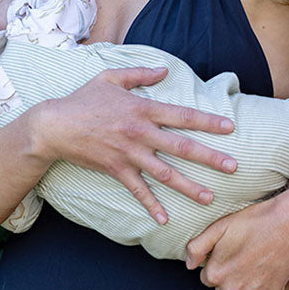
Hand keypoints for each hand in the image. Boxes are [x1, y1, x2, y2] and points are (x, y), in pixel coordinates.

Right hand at [31, 65, 237, 224]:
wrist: (54, 125)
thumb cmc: (83, 99)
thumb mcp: (111, 78)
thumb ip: (141, 73)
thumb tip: (165, 69)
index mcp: (143, 109)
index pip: (183, 116)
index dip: (209, 121)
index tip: (231, 127)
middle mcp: (141, 133)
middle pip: (182, 147)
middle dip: (210, 158)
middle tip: (234, 167)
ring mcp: (129, 154)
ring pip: (165, 173)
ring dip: (189, 187)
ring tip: (209, 198)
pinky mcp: (116, 170)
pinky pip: (138, 191)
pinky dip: (151, 206)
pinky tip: (165, 220)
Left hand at [185, 195, 288, 289]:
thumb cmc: (254, 222)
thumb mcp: (219, 227)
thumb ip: (197, 248)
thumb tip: (188, 265)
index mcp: (216, 274)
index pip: (207, 276)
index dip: (217, 262)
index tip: (229, 250)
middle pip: (223, 287)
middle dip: (228, 273)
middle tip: (243, 252)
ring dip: (244, 280)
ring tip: (256, 256)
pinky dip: (262, 283)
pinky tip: (268, 264)